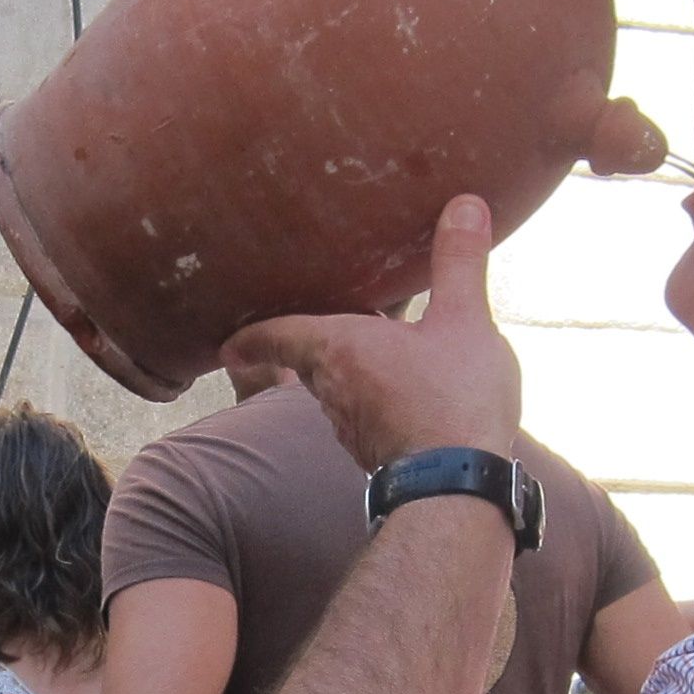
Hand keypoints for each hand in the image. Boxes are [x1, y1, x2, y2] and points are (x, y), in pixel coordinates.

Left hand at [225, 196, 524, 468]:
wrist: (458, 490)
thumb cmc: (452, 400)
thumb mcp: (465, 321)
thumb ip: (460, 263)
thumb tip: (465, 203)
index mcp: (339, 347)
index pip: (279, 333)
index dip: (253, 334)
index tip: (228, 341)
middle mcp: (331, 390)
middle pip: (304, 363)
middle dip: (301, 349)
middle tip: (301, 331)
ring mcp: (350, 428)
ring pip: (332, 395)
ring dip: (339, 378)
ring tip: (355, 360)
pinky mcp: (374, 456)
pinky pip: (360, 420)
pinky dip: (367, 405)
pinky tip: (395, 399)